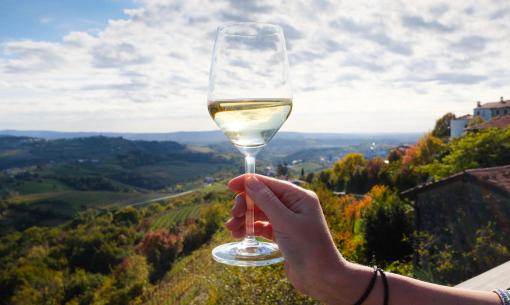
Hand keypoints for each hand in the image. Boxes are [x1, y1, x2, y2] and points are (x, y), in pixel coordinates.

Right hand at [226, 174, 345, 300]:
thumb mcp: (285, 221)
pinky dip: (250, 228)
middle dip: (245, 204)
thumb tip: (250, 181)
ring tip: (231, 228)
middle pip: (262, 197)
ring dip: (245, 218)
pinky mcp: (283, 234)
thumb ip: (266, 200)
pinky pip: (262, 226)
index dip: (249, 183)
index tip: (230, 185)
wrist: (321, 277)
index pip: (269, 184)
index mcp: (299, 197)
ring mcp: (288, 220)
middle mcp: (294, 206)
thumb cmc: (307, 247)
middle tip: (234, 215)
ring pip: (260, 213)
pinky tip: (239, 234)